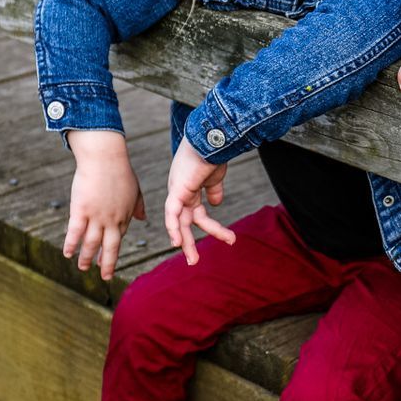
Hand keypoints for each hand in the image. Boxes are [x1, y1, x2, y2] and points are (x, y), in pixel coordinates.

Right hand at [63, 130, 145, 280]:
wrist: (105, 158)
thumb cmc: (120, 170)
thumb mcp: (134, 189)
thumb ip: (138, 205)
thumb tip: (143, 218)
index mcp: (124, 215)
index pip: (118, 237)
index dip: (112, 250)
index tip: (108, 259)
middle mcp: (112, 220)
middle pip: (110, 247)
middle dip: (107, 264)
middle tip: (105, 277)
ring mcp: (96, 216)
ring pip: (91, 243)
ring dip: (87, 258)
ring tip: (83, 268)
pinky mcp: (81, 210)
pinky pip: (75, 232)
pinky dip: (71, 244)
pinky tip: (67, 254)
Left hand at [165, 141, 237, 264]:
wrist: (214, 139)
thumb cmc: (214, 153)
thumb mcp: (215, 176)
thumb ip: (214, 190)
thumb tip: (216, 204)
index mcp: (189, 190)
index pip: (196, 214)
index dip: (208, 227)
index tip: (227, 238)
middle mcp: (180, 192)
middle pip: (183, 222)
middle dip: (189, 243)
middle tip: (194, 261)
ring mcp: (178, 191)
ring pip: (179, 223)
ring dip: (186, 242)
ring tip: (194, 260)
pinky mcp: (178, 190)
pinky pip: (172, 213)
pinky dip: (173, 228)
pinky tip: (178, 243)